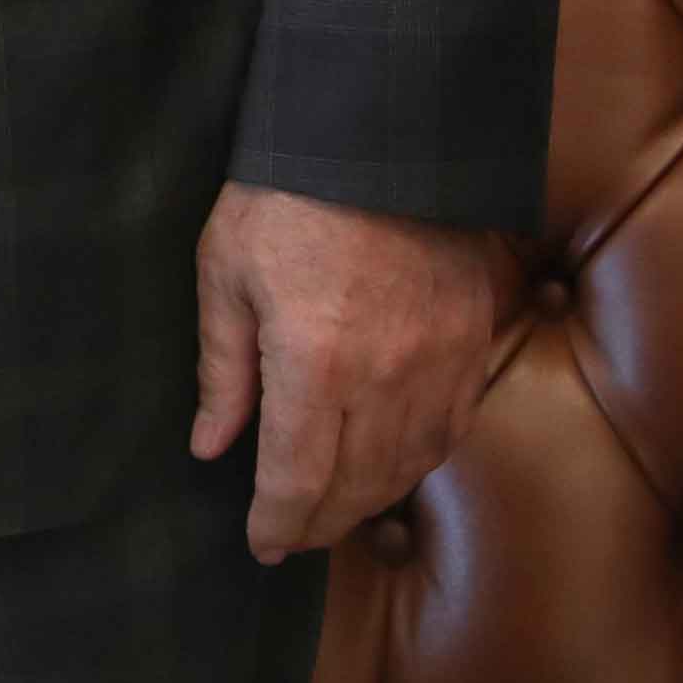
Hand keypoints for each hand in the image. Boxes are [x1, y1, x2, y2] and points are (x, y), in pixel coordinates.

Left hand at [189, 181, 510, 559]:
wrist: (380, 137)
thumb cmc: (284, 196)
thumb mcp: (225, 273)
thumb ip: (222, 370)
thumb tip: (210, 446)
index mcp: (314, 362)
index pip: (298, 478)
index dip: (277, 523)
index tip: (260, 545)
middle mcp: (384, 377)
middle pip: (356, 486)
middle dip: (318, 523)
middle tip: (290, 538)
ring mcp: (438, 363)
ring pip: (408, 466)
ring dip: (369, 501)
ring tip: (332, 512)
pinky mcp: (472, 342)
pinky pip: (450, 429)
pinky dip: (417, 461)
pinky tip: (391, 467)